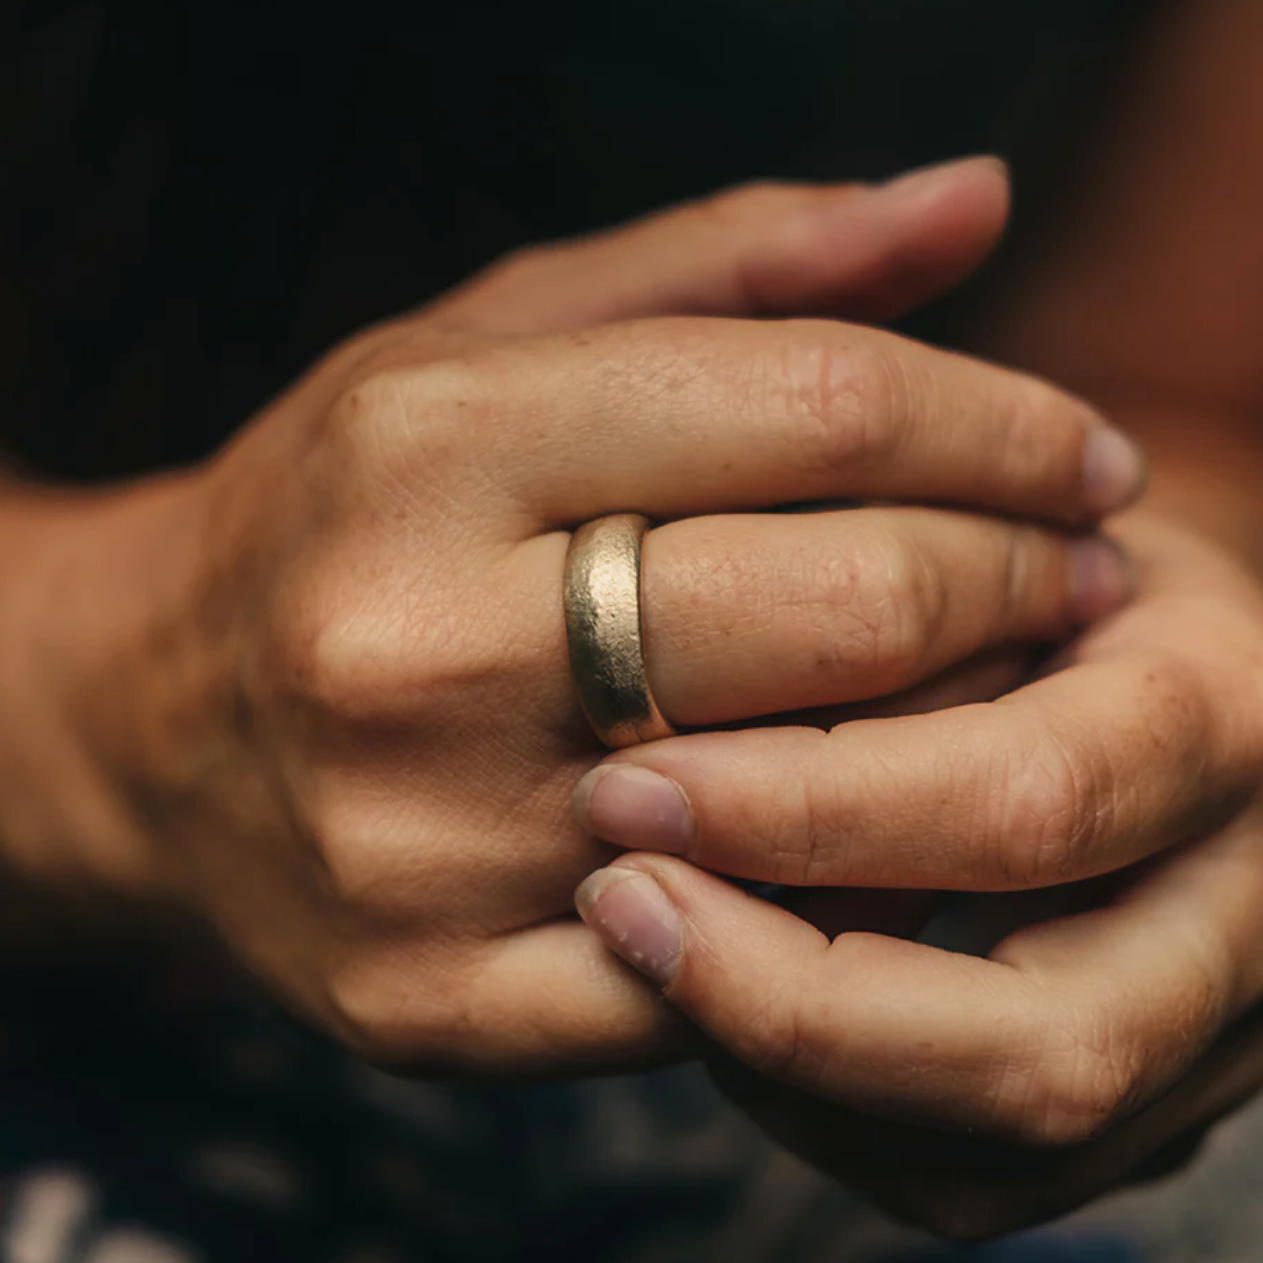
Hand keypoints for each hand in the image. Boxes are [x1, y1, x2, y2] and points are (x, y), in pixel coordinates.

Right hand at [2, 159, 1141, 1076]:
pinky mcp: (427, 995)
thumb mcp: (493, 343)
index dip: (996, 424)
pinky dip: (832, 895)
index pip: (810, 408)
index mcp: (423, 445)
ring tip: (1007, 678)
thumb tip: (973, 196)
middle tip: (1079, 570)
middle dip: (1015, 576)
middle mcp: (405, 645)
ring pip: (804, 797)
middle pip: (837, 607)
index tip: (1079, 454)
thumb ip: (736, 264)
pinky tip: (867, 829)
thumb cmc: (348, 509)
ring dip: (966, 730)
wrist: (152, 722)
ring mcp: (414, 845)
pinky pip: (718, 967)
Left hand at [574, 511, 1262, 1233]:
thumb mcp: (979, 520)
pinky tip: (734, 1001)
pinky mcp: (1154, 1096)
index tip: (629, 791)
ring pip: (1014, 1145)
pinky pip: (978, 1176)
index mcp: (1225, 713)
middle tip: (621, 902)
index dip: (807, 816)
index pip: (1026, 802)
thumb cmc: (1036, 559)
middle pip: (1050, 1040)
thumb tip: (682, 718)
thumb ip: (884, 600)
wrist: (1150, 645)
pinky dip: (827, 1112)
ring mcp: (1219, 1023)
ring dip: (797, 1068)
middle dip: (792, 994)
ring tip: (658, 947)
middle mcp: (1254, 898)